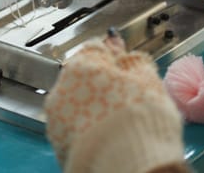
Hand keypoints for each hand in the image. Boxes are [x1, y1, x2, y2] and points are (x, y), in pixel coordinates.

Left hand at [44, 36, 185, 172]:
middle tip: (127, 96)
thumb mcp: (147, 79)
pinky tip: (107, 137)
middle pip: (82, 78)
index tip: (124, 61)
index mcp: (80, 66)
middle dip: (101, 83)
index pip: (94, 49)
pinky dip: (87, 130)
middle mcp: (60, 89)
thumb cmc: (140, 119)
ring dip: (91, 107)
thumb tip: (116, 43)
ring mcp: (56, 120)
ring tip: (118, 121)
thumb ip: (131, 59)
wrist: (129, 166)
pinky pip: (74, 129)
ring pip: (75, 105)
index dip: (112, 55)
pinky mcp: (58, 146)